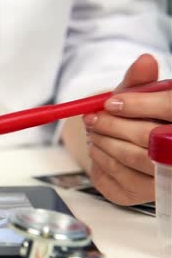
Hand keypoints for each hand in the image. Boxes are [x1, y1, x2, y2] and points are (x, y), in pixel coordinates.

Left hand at [83, 54, 170, 205]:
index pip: (170, 108)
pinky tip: (98, 150)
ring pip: (133, 158)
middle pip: (150, 138)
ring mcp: (166, 179)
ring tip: (94, 132)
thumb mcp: (137, 96)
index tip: (110, 103)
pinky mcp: (144, 196)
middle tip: (92, 118)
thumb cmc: (137, 119)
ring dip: (104, 142)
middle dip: (113, 126)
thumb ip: (139, 81)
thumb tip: (143, 61)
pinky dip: (101, 161)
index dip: (139, 105)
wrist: (127, 147)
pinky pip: (119, 178)